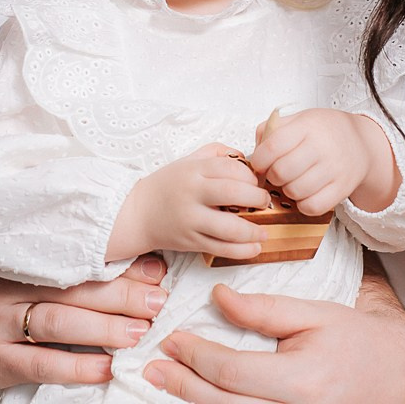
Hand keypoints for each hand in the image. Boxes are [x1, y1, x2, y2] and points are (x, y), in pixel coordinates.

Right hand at [0, 254, 167, 392]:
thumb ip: (35, 255)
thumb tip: (93, 248)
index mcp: (14, 260)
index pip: (74, 256)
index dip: (116, 260)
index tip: (153, 261)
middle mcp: (9, 290)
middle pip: (74, 288)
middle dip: (122, 293)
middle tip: (159, 297)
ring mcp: (0, 326)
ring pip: (61, 324)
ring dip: (106, 329)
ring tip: (141, 332)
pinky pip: (40, 364)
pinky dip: (75, 367)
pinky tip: (103, 369)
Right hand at [109, 144, 269, 260]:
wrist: (139, 213)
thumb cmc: (169, 185)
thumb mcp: (190, 160)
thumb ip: (218, 153)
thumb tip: (247, 157)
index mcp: (193, 170)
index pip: (230, 168)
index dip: (250, 176)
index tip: (256, 182)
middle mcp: (192, 193)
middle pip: (234, 194)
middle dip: (257, 199)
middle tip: (265, 202)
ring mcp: (191, 219)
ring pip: (230, 228)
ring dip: (254, 230)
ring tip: (265, 230)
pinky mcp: (191, 241)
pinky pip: (221, 248)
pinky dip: (242, 251)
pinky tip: (255, 247)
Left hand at [143, 282, 404, 403]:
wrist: (393, 374)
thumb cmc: (353, 338)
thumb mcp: (312, 312)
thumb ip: (263, 309)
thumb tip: (216, 297)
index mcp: (301, 380)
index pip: (232, 372)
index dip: (196, 355)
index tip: (173, 338)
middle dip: (182, 384)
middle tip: (152, 365)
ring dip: (193, 403)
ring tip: (165, 382)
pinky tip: (198, 397)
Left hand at [249, 110, 397, 214]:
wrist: (361, 143)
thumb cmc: (323, 132)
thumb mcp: (299, 119)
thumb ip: (271, 130)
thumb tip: (255, 154)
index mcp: (307, 126)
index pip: (273, 147)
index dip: (259, 160)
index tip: (260, 164)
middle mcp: (322, 146)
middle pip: (281, 172)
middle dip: (272, 176)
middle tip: (277, 173)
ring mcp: (334, 169)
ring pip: (295, 191)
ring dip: (287, 191)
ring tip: (292, 181)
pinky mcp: (343, 188)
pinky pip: (313, 207)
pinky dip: (303, 204)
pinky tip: (305, 193)